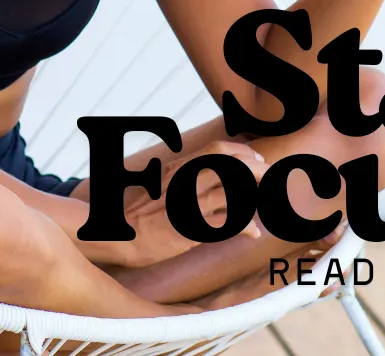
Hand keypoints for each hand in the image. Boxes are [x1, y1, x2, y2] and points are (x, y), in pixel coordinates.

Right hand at [108, 139, 269, 268]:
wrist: (118, 235)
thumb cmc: (141, 211)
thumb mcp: (162, 181)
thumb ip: (185, 172)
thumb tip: (209, 167)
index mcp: (179, 169)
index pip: (217, 149)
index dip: (242, 152)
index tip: (256, 158)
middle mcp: (184, 183)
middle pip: (229, 166)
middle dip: (254, 168)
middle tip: (267, 174)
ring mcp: (186, 206)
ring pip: (230, 193)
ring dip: (252, 196)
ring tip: (263, 200)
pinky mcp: (187, 230)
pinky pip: (223, 225)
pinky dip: (244, 227)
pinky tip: (253, 232)